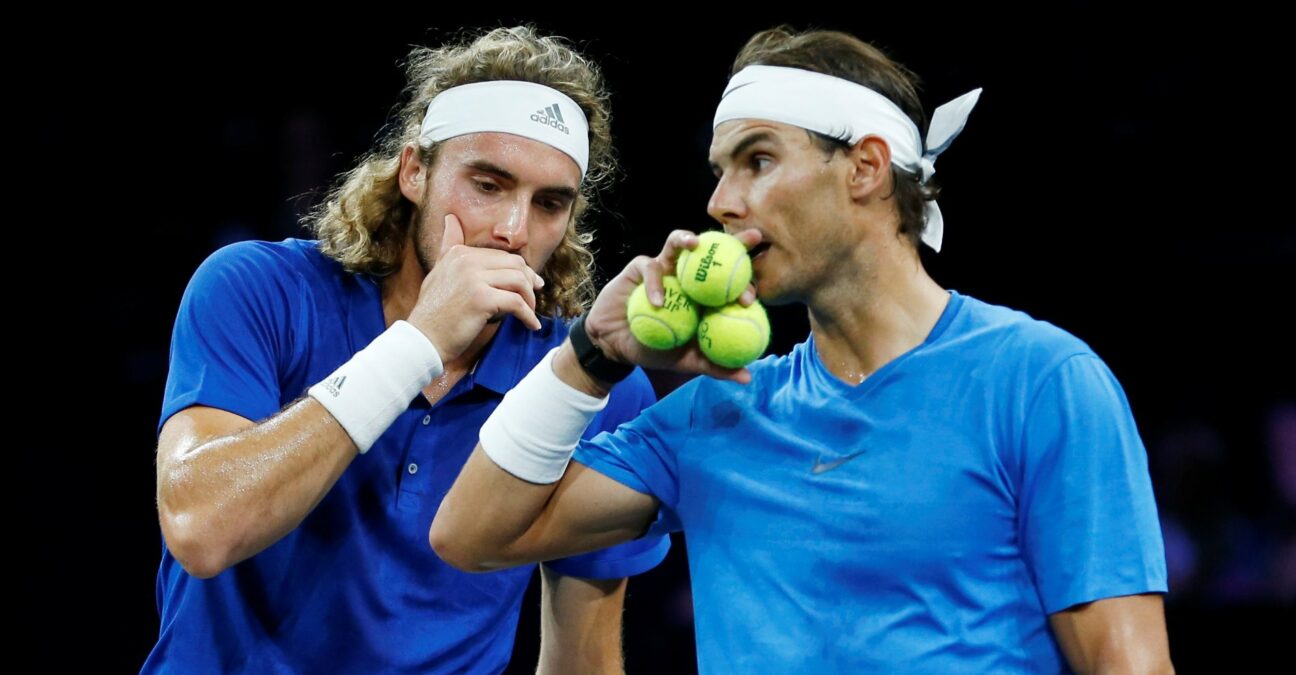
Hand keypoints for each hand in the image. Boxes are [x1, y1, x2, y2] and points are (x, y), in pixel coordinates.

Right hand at [406, 214, 545, 361]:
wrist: (423, 339)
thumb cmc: (434, 312)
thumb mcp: (439, 272)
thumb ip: (449, 246)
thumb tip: (451, 218)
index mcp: (458, 253)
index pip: (502, 256)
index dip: (520, 271)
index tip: (530, 285)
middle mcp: (466, 261)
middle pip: (515, 265)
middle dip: (529, 282)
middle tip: (533, 298)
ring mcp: (473, 279)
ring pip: (519, 281)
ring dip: (530, 299)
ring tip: (530, 313)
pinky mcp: (482, 299)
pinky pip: (517, 303)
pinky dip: (528, 316)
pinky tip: (531, 325)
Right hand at [582, 228, 761, 383]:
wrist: (615, 347)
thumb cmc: (654, 350)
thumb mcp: (687, 361)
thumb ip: (715, 366)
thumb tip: (747, 377)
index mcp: (705, 295)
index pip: (732, 282)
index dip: (746, 282)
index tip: (751, 297)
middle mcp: (688, 276)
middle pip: (715, 253)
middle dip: (736, 242)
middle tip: (752, 239)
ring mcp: (665, 268)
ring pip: (678, 244)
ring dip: (686, 238)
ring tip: (695, 244)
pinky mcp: (640, 267)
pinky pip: (650, 268)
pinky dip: (654, 284)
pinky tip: (658, 302)